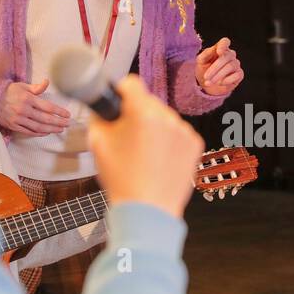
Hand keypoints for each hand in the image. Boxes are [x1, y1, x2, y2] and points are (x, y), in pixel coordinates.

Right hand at [0, 79, 70, 135]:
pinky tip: (46, 132)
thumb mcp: (22, 86)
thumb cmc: (9, 92)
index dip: (59, 111)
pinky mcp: (13, 125)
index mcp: (27, 99)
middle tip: (67, 124)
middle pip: (45, 118)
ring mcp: (18, 119)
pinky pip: (29, 131)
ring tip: (60, 129)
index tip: (67, 114)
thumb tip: (47, 81)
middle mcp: (24, 109)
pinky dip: (39, 133)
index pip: (47, 106)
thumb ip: (36, 87)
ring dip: (51, 129)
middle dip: (58, 122)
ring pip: (38, 127)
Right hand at [88, 74, 204, 218]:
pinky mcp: (195, 144)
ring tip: (144, 154)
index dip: (120, 91)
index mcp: (143, 113)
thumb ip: (100, 115)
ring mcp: (184, 131)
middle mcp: (168, 117)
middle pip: (148, 102)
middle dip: (137, 114)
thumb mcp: (98, 143)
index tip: (116, 102)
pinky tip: (159, 160)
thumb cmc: (121, 179)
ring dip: (154, 127)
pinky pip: (178, 133)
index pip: (132, 83)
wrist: (148, 210)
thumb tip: (105, 103)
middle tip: (127, 137)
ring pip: (164, 118)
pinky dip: (168, 141)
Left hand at [195, 36, 243, 95]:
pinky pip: (237, 75)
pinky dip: (227, 80)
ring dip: (218, 75)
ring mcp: (236, 64)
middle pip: (226, 57)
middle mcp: (230, 55)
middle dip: (214, 68)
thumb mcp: (200, 61)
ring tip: (209, 82)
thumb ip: (206, 54)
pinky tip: (219, 83)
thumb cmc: (204, 69)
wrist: (207, 84)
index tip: (219, 52)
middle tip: (206, 77)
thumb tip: (214, 49)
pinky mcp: (239, 74)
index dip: (223, 45)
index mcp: (220, 48)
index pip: (225, 42)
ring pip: (230, 66)